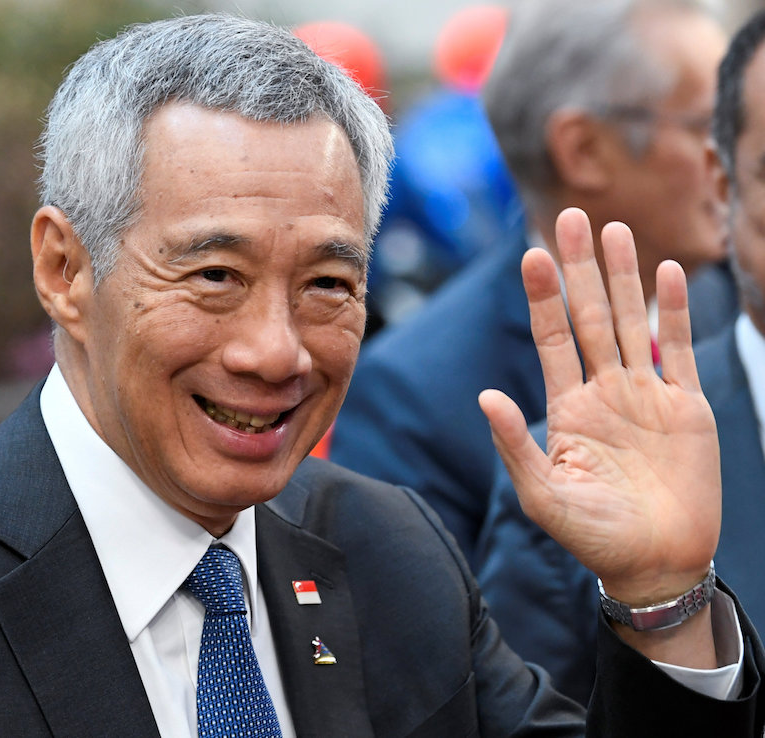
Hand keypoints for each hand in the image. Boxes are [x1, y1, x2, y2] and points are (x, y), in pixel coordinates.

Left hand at [479, 208, 720, 605]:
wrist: (655, 563)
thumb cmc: (594, 536)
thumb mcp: (543, 496)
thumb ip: (516, 445)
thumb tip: (486, 398)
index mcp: (568, 406)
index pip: (553, 339)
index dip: (544, 298)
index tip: (531, 255)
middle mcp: (605, 390)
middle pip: (592, 315)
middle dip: (581, 269)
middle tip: (571, 217)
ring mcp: (647, 394)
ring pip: (634, 322)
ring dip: (624, 277)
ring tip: (614, 230)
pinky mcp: (687, 405)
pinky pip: (679, 350)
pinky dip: (673, 312)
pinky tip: (665, 274)